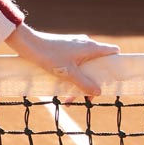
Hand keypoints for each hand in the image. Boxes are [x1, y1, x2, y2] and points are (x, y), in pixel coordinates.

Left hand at [4, 24, 120, 102]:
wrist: (28, 44)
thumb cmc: (49, 56)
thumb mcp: (68, 74)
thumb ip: (84, 83)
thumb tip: (98, 92)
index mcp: (91, 47)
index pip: (113, 52)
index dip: (115, 65)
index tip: (111, 79)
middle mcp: (85, 45)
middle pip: (97, 65)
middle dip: (92, 83)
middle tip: (86, 99)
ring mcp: (75, 47)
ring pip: (83, 68)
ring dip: (79, 84)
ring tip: (68, 100)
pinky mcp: (65, 50)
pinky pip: (74, 65)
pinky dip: (71, 77)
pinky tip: (61, 90)